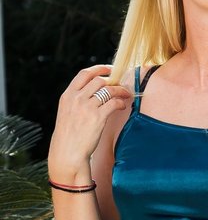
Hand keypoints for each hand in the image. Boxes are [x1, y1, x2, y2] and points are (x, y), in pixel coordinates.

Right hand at [49, 65, 132, 181]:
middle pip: (99, 80)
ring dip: (121, 90)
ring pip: (108, 89)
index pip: (84, 74)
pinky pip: (114, 102)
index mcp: (67, 95)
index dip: (99, 69)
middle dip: (113, 80)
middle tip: (122, 84)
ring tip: (126, 94)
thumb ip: (78, 100)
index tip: (110, 69)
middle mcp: (76, 98)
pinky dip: (121, 102)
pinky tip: (122, 106)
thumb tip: (96, 92)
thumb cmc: (69, 134)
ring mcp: (86, 107)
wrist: (67, 151)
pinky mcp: (97, 117)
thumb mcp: (68, 112)